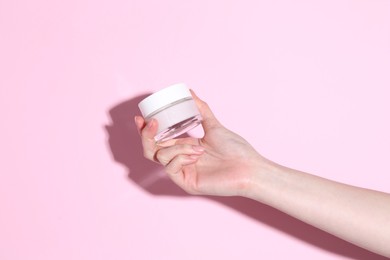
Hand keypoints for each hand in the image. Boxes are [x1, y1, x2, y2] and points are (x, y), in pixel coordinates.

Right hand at [135, 90, 264, 195]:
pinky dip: (181, 158)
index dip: (146, 130)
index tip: (140, 117)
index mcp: (184, 147)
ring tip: (198, 148)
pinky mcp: (186, 183)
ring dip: (177, 148)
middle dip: (146, 136)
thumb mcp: (214, 125)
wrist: (249, 167)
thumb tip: (190, 92)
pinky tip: (197, 156)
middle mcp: (180, 160)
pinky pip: (171, 168)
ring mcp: (182, 172)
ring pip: (160, 157)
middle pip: (151, 150)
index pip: (158, 139)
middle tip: (151, 123)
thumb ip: (201, 109)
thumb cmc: (236, 149)